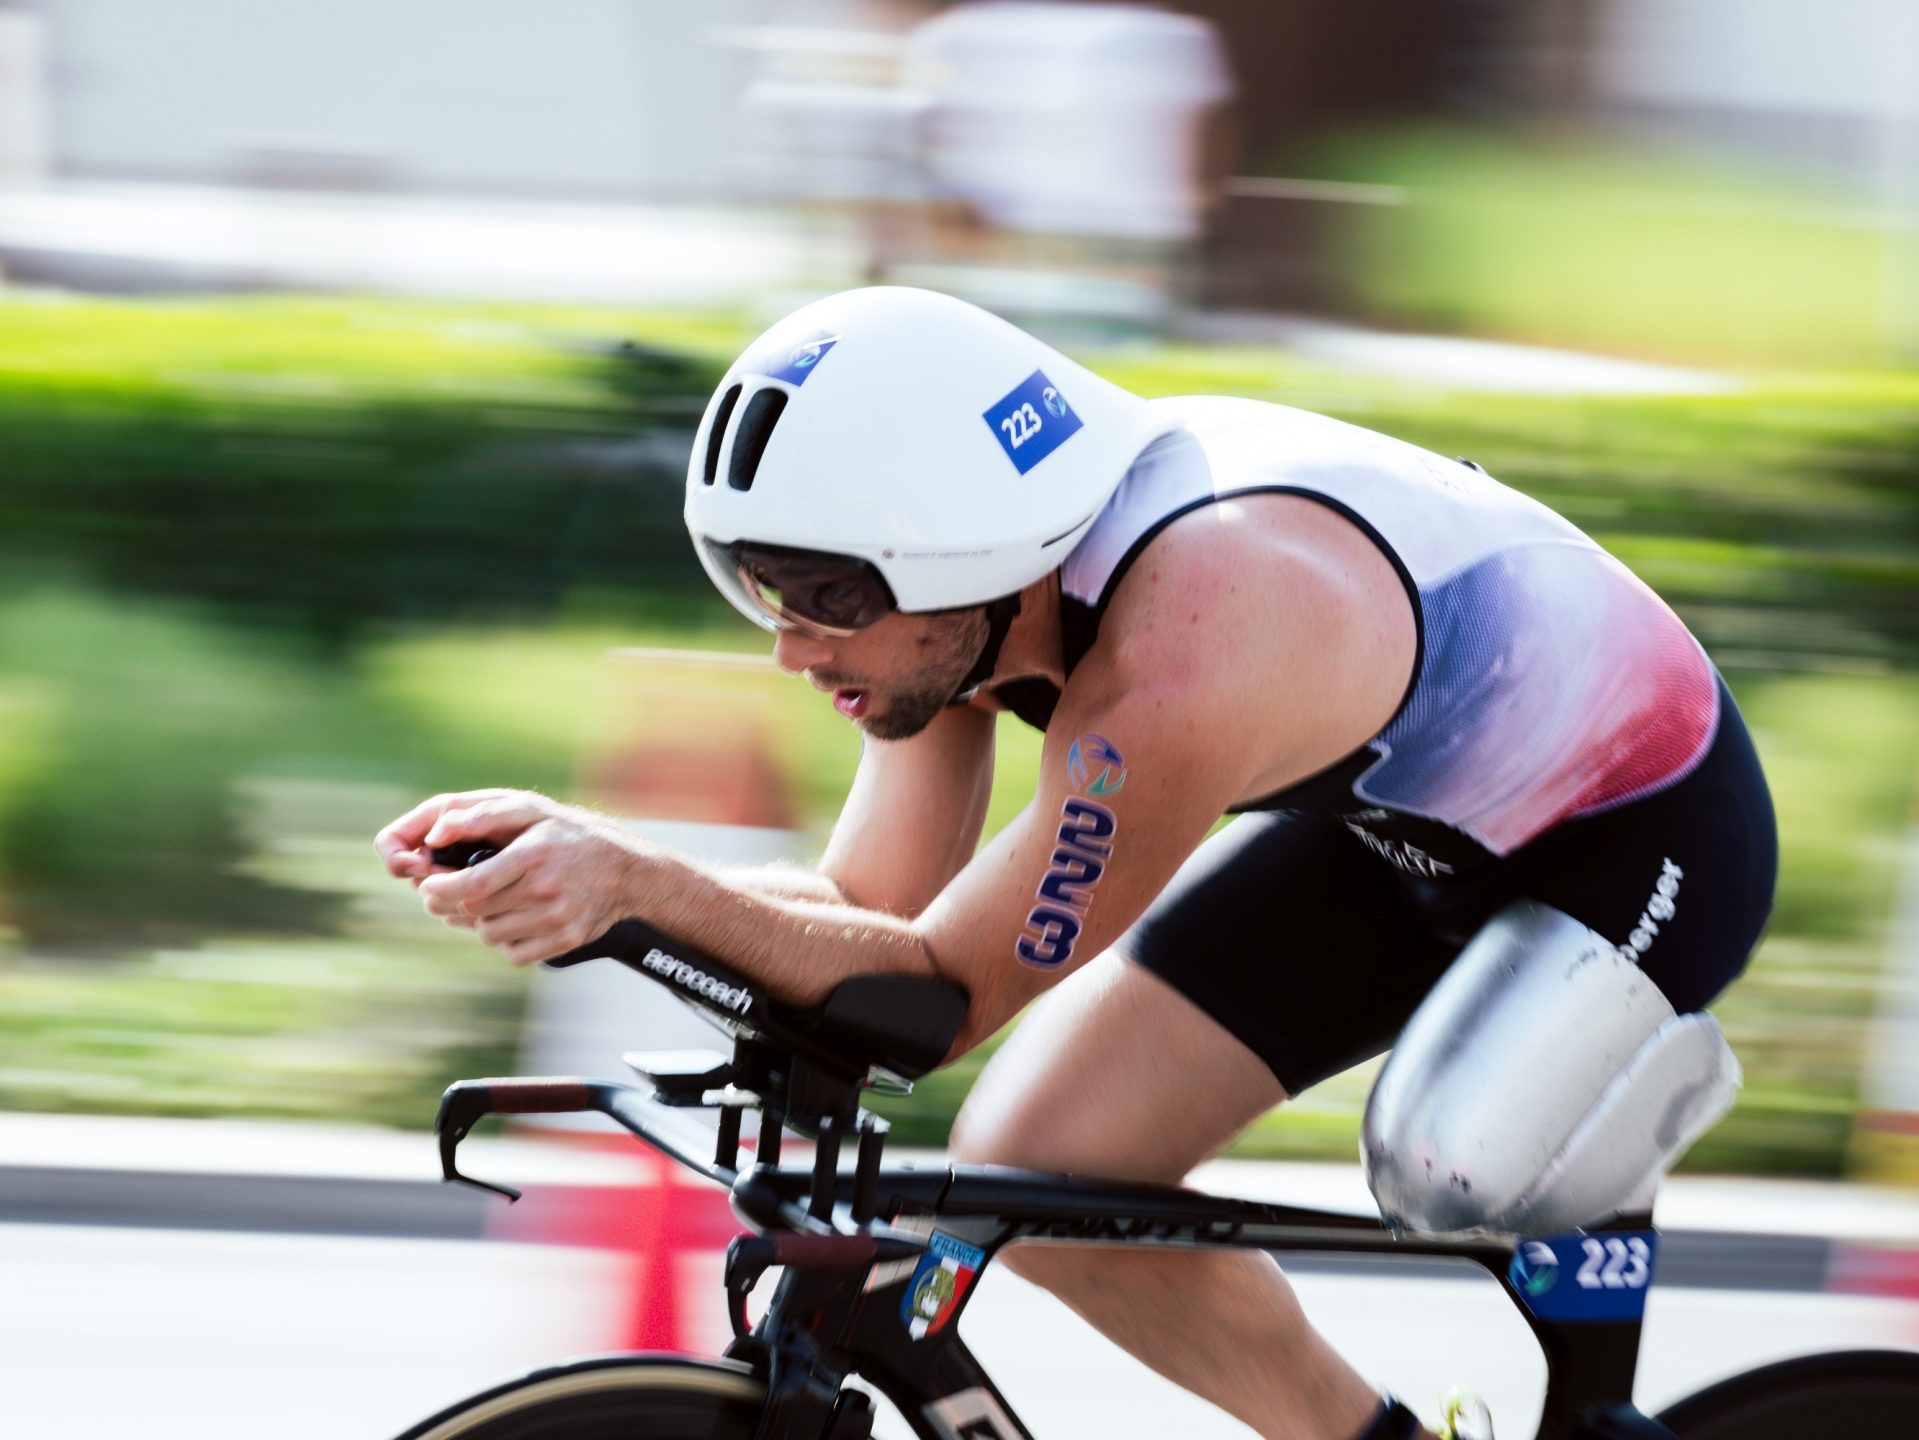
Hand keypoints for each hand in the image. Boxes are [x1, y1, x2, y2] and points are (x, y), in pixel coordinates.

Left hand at [375, 789, 649, 964]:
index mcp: (534, 855)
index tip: (429, 885)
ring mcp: (557, 919)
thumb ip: (481, 816)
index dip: (441, 889)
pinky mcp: (565, 941)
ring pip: (490, 935)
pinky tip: (513, 919)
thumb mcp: (530, 811)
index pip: (472, 884)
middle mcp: (546, 889)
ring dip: (479, 921)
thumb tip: (434, 834)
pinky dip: (505, 941)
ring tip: (487, 904)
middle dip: (451, 905)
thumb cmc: (568, 835)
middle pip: (476, 912)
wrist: (625, 869)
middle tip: (447, 894)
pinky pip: (514, 953)